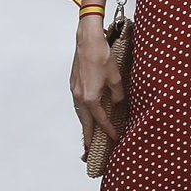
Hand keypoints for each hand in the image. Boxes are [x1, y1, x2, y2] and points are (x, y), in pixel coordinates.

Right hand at [70, 18, 123, 152]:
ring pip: (80, 113)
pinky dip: (82, 113)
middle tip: (89, 151)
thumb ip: (117, 93)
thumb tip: (117, 102)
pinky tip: (86, 114)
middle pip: (85, 122)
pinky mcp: (73, 83)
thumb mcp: (116, 76)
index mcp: (90, 98)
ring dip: (84, 125)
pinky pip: (78, 104)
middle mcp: (79, 97)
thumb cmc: (102, 55)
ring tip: (88, 136)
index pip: (101, 120)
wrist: (86, 39)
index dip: (109, 131)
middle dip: (88, 137)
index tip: (115, 139)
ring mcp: (74, 90)